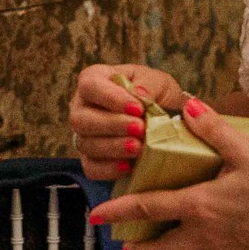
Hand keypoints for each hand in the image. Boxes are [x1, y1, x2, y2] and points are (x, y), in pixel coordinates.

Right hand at [68, 64, 185, 181]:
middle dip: (111, 125)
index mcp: (95, 79)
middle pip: (81, 119)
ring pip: (85, 144)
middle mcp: (82, 107)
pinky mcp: (91, 159)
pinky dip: (109, 169)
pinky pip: (91, 168)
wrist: (167, 120)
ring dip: (113, 147)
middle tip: (140, 129)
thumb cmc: (156, 94)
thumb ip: (148, 85)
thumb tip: (138, 94)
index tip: (138, 109)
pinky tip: (128, 166)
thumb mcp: (158, 82)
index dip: (111, 98)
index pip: (90, 85)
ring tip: (138, 148)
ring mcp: (84, 135)